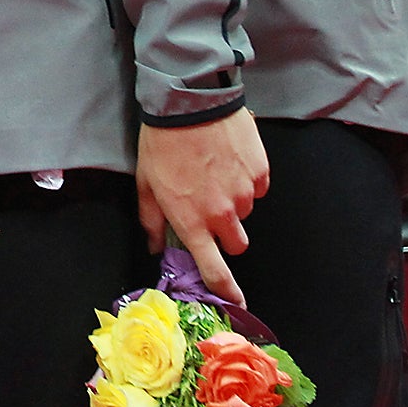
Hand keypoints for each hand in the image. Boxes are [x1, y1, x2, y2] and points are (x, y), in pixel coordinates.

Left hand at [135, 108, 269, 303]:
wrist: (189, 103)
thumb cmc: (162, 142)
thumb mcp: (146, 182)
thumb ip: (153, 219)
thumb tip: (156, 246)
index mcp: (192, 220)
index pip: (214, 268)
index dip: (227, 290)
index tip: (237, 303)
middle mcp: (222, 213)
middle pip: (236, 243)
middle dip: (226, 233)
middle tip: (210, 208)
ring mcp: (244, 194)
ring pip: (246, 213)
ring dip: (234, 201)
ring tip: (213, 171)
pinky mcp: (260, 173)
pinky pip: (258, 187)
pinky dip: (245, 179)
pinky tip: (227, 158)